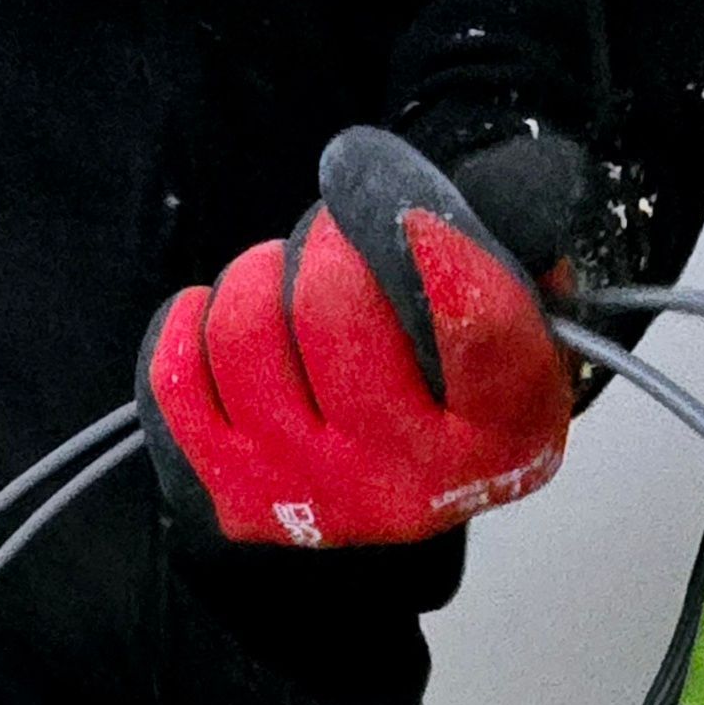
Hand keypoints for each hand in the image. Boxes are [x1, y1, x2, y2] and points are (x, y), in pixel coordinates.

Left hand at [137, 126, 572, 549]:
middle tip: (336, 234)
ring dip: (259, 274)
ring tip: (285, 276)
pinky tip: (218, 312)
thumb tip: (415, 201)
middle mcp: (415, 488)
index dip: (440, 250)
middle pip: (332, 310)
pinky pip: (178, 381)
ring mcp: (320, 503)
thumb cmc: (463, 370)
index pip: (478, 329)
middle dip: (328, 240)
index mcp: (507, 434)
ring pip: (245, 335)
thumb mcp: (526, 302)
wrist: (415, 472)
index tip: (414, 214)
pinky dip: (191, 322)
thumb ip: (506, 233)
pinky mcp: (244, 502)